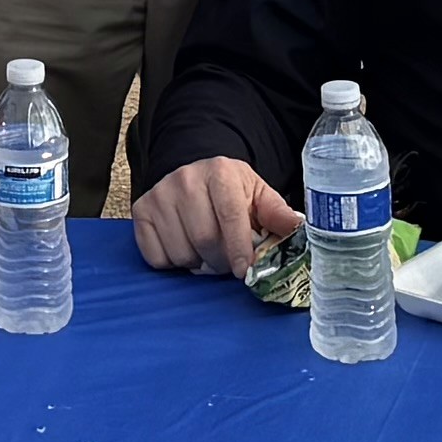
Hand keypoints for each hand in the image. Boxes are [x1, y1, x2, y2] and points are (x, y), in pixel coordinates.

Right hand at [129, 155, 299, 274]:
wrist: (190, 170)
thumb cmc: (228, 189)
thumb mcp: (257, 194)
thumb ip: (277, 213)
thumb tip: (300, 229)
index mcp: (220, 173)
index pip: (230, 216)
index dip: (239, 249)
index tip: (244, 271)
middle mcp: (186, 180)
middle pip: (204, 239)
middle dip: (220, 261)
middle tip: (227, 262)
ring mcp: (160, 195)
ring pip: (180, 251)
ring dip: (197, 263)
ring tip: (206, 252)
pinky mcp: (141, 211)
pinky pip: (156, 256)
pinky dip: (172, 263)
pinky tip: (184, 247)